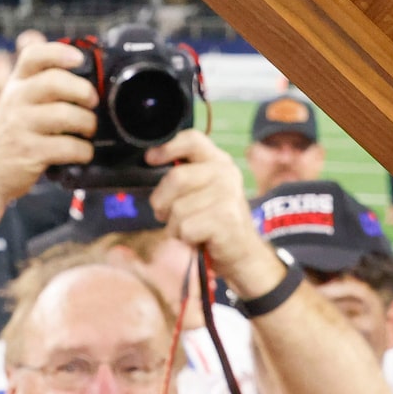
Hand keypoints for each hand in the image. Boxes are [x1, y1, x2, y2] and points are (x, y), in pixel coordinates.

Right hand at [0, 34, 98, 202]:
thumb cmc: (17, 134)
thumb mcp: (21, 103)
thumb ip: (46, 86)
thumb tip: (92, 82)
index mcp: (17, 83)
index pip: (33, 55)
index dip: (58, 52)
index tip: (79, 59)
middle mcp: (15, 100)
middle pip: (54, 82)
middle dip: (83, 91)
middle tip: (92, 102)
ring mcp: (20, 125)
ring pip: (65, 114)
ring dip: (87, 123)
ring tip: (88, 129)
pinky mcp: (29, 152)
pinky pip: (68, 146)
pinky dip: (83, 150)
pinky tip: (82, 151)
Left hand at [149, 130, 283, 298]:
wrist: (243, 254)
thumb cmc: (214, 222)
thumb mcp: (203, 192)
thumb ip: (184, 176)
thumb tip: (150, 160)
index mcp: (219, 162)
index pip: (192, 140)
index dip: (167, 147)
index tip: (151, 158)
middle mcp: (226, 173)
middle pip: (175, 177)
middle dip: (161, 201)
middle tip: (167, 214)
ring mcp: (228, 194)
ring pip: (177, 208)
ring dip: (176, 226)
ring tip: (192, 229)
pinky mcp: (225, 217)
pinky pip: (185, 227)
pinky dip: (186, 238)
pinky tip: (200, 238)